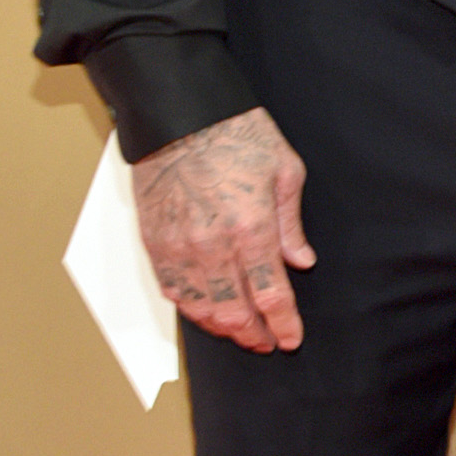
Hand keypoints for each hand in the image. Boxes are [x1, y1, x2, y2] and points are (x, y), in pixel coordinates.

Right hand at [133, 107, 313, 353]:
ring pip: (201, 308)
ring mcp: (179, 246)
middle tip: (267, 342)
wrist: (179, 114)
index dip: (283, 323)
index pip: (271, 295)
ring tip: (239, 332)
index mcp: (251, 228)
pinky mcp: (154, 241)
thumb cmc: (234, 134)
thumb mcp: (284, 171)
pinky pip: (172, 290)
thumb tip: (301, 262)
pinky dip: (191, 308)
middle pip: (235, 311)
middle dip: (254, 334)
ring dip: (223, 327)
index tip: (291, 337)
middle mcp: (212, 245)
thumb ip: (291, 225)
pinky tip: (206, 312)